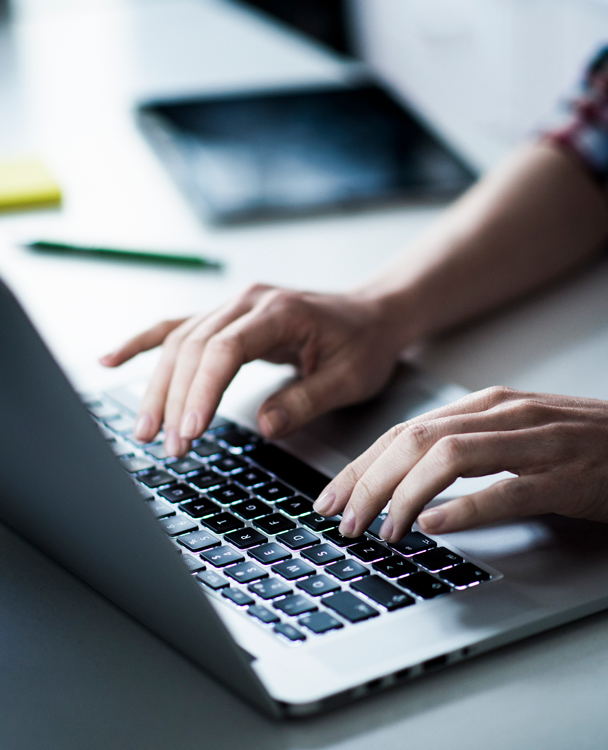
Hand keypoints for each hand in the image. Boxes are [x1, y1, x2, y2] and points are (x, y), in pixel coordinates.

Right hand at [100, 284, 403, 454]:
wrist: (372, 315)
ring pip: (180, 341)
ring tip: (145, 428)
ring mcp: (233, 306)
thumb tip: (263, 424)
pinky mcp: (227, 318)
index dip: (202, 390)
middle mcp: (249, 302)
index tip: (190, 430)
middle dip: (176, 398)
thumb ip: (306, 399)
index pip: (225, 349)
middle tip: (168, 445)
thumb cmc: (365, 344)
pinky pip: (177, 328)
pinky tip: (113, 359)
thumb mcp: (350, 378)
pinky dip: (143, 343)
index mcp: (280, 312)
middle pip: (194, 346)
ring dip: (158, 385)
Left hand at [312, 386, 607, 538]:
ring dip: (405, 496)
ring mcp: (536, 443)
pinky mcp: (565, 477)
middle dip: (368, 481)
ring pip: (449, 458)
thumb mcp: (512, 434)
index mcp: (486, 405)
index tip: (332, 496)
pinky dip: (463, 509)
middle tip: (342, 519)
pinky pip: (506, 490)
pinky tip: (435, 526)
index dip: (361, 465)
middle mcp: (504, 415)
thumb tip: (403, 478)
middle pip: (415, 440)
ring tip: (383, 529)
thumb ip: (463, 446)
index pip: (404, 431)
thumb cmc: (578, 443)